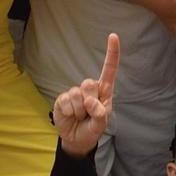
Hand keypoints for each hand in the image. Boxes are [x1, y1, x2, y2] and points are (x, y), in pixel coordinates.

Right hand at [54, 33, 118, 156]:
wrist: (77, 139)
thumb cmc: (92, 127)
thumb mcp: (101, 123)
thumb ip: (100, 113)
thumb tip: (90, 102)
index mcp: (104, 90)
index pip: (109, 69)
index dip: (112, 53)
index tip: (113, 36)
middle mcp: (89, 88)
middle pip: (89, 83)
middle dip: (89, 102)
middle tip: (88, 114)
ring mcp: (75, 93)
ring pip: (77, 94)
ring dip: (79, 111)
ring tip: (80, 117)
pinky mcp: (62, 99)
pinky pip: (66, 101)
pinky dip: (69, 112)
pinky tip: (70, 116)